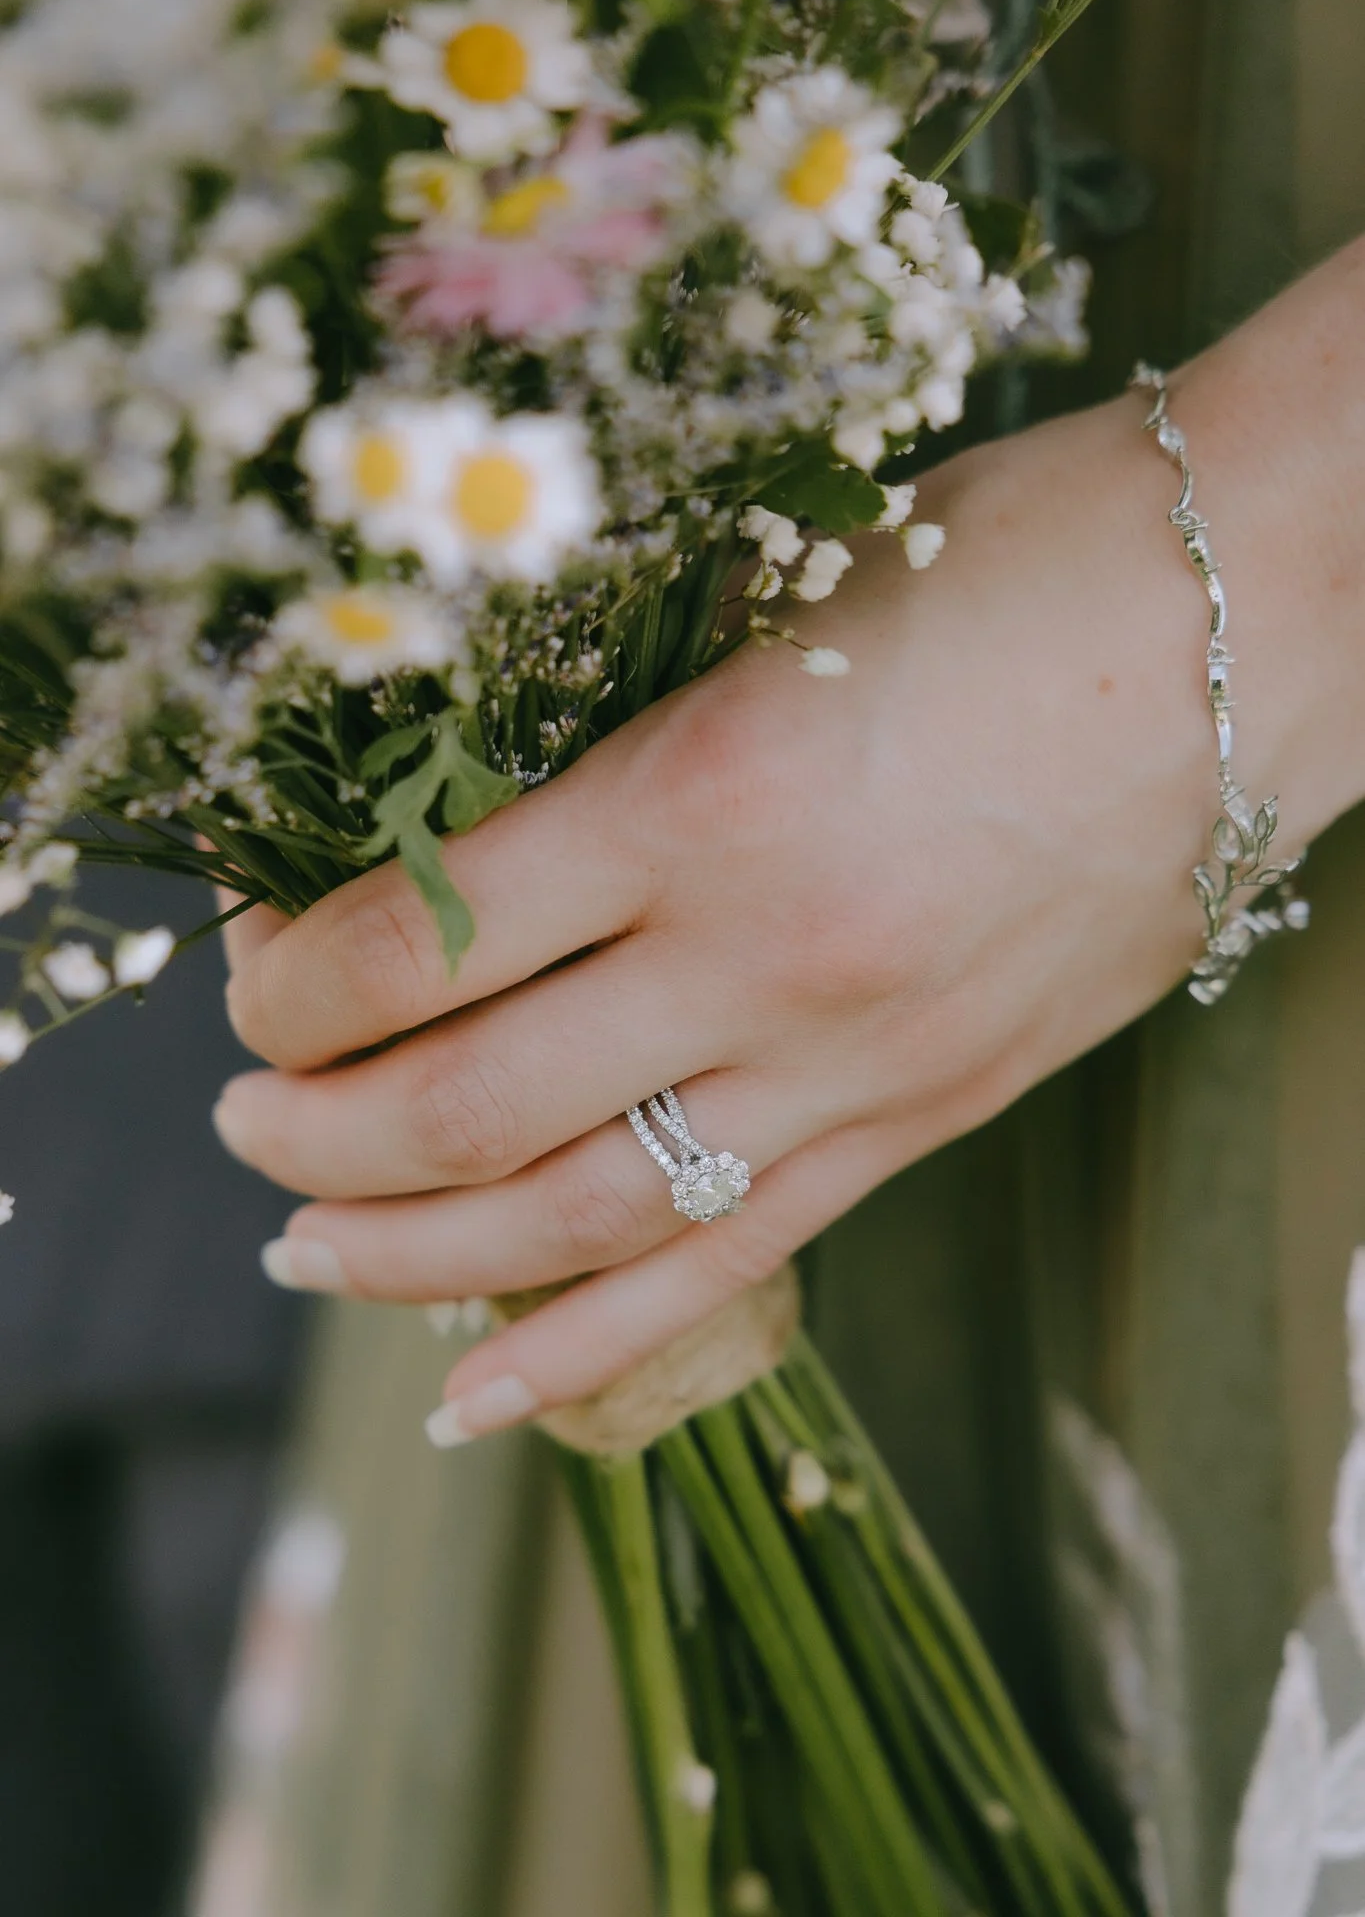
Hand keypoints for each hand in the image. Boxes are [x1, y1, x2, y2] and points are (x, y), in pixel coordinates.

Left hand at [212, 244, 1364, 1442]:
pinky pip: (735, 1267)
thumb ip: (621, 740)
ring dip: (410, 1258)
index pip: (421, 940)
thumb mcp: (775, 609)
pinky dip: (586, 1348)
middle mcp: (771, 959)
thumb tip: (455, 841)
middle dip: (313, 1130)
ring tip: (309, 1249)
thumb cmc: (1019, 564)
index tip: (250, 974)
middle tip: (244, 1120)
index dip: (288, 982)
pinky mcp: (931, 1118)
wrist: (1259, 623)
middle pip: (469, 1111)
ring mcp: (861, 1065)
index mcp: (707, 791)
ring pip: (584, 1224)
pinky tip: (473, 1395)